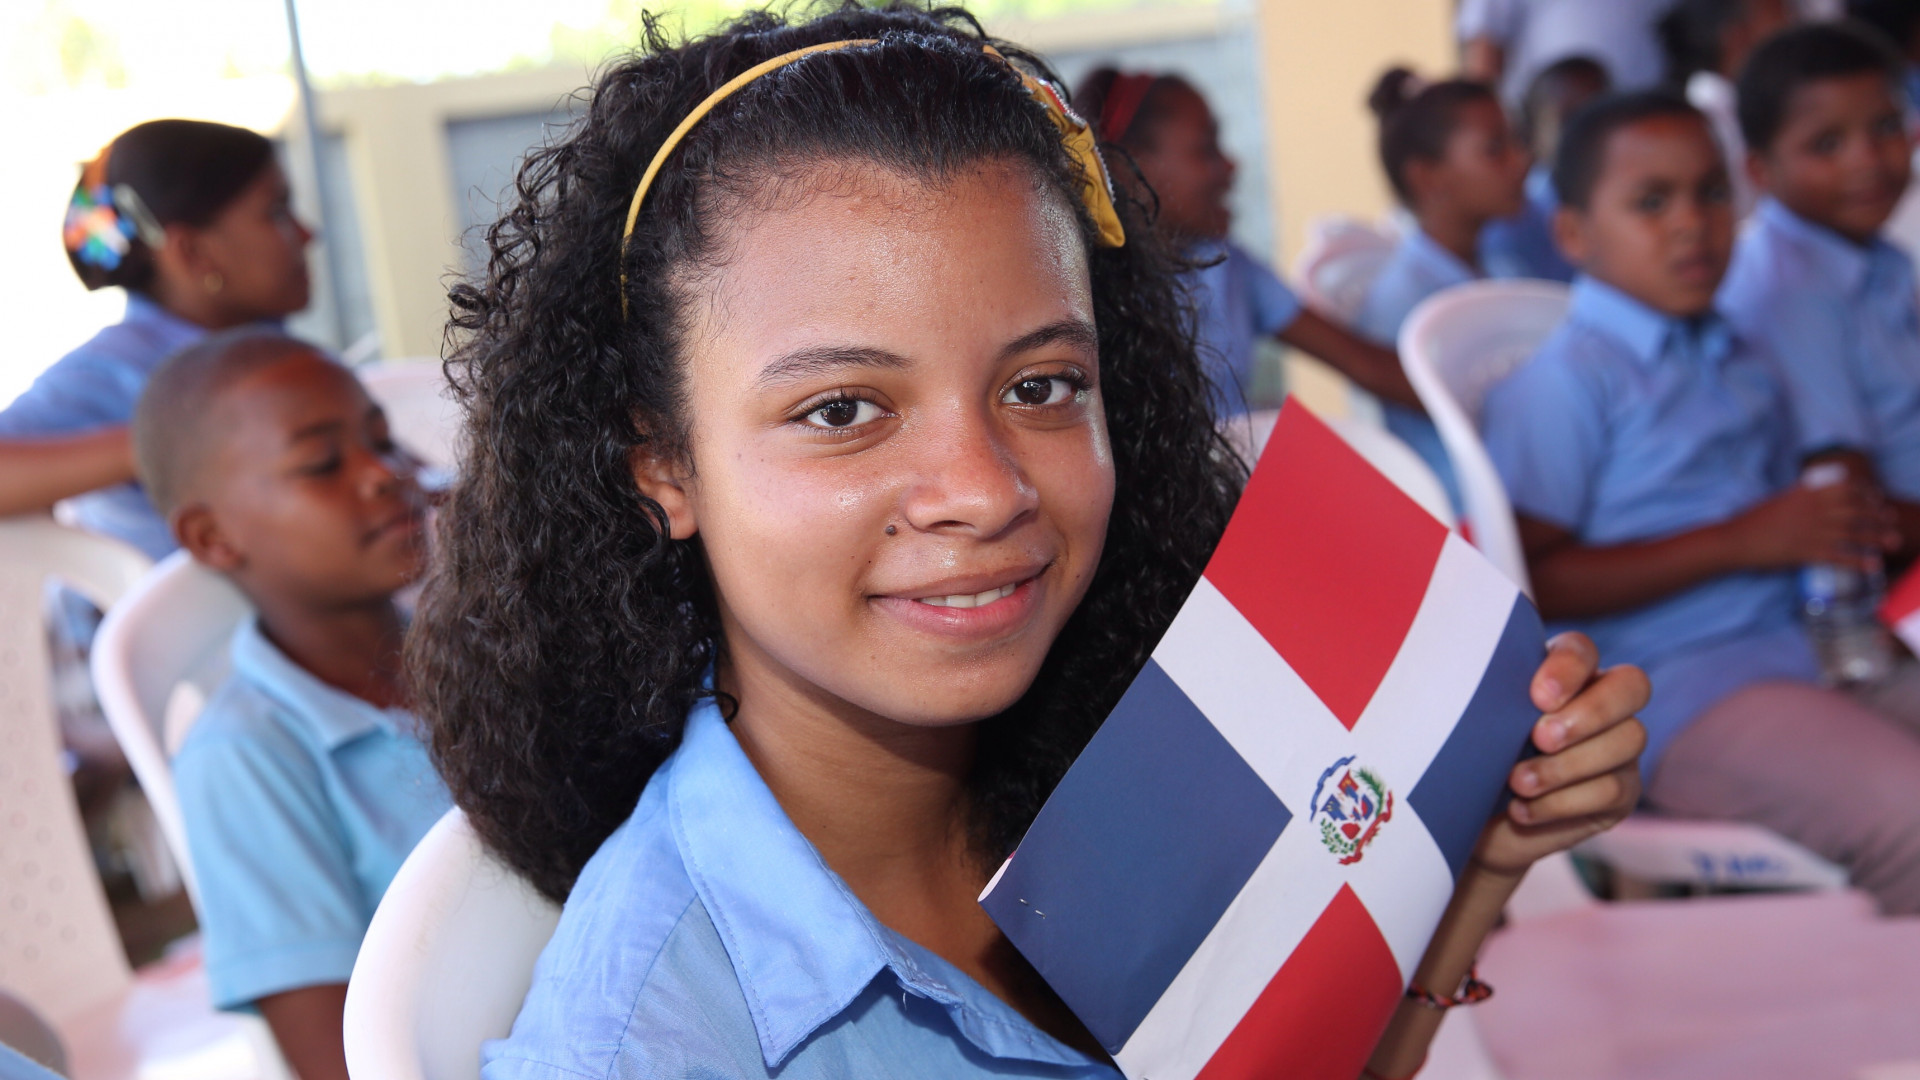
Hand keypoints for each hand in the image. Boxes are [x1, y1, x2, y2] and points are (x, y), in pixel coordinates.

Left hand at [1469, 632, 1648, 878]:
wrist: (1467, 821)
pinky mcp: (1620, 793)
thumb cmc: (1465, 756)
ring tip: (1517, 782)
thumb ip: (1485, 693)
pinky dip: (1562, 802)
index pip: (1583, 650)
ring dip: (1568, 764)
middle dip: (1589, 713)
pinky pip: (1612, 790)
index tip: (1537, 697)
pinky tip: (1523, 809)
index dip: (1568, 668)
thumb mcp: (1469, 722)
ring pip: (1627, 739)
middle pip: (1632, 685)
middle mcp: (1600, 701)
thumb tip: (1469, 667)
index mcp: (1562, 672)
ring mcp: (1618, 747)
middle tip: (1540, 738)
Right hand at [1724, 479, 1897, 570]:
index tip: (1875, 499)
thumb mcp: (1780, 499)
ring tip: (1892, 542)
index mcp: (1806, 493)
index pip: (1847, 487)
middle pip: (1857, 509)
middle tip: (1889, 522)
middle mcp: (1813, 510)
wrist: (1735, 540)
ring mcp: (1812, 531)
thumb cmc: (1753, 520)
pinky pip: (1841, 556)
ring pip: (1854, 532)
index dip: (1866, 493)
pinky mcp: (1807, 552)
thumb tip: (1818, 494)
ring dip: (1877, 537)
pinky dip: (1860, 561)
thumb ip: (1802, 496)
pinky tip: (1873, 566)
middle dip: (1878, 515)